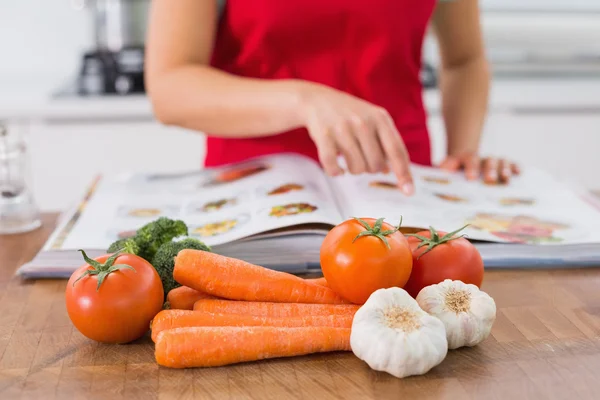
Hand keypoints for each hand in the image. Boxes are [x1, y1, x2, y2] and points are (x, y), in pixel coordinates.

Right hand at [298, 82, 413, 194]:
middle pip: (376, 165)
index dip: (404, 173)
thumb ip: (385, 143)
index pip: (396, 150)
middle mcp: (363, 122)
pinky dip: (336, 172)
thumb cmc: (350, 114)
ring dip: (353, 169)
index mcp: (380, 118)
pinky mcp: (324, 135)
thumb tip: (390, 171)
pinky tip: (336, 168)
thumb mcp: (372, 121)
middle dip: (370, 168)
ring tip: (347, 156)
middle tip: (361, 156)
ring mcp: (343, 128)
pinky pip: (333, 167)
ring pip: (357, 168)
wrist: (317, 100)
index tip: (408, 191)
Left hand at [440, 154, 519, 183]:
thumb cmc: (455, 172)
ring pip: (501, 161)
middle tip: (490, 179)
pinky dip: (516, 167)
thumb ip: (444, 167)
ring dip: (504, 169)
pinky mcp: (505, 166)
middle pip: (488, 161)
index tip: (471, 177)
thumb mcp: (446, 169)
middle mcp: (483, 158)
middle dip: (489, 169)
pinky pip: (513, 164)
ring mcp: (495, 161)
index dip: (471, 167)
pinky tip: (518, 173)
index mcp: (467, 158)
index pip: (470, 159)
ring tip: (505, 179)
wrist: (464, 165)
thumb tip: (443, 169)